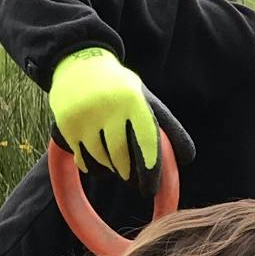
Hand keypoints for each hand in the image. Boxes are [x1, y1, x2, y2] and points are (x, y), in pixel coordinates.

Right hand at [48, 46, 159, 183]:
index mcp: (134, 100)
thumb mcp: (146, 100)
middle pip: (122, 158)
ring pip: (103, 162)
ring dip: (112, 170)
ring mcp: (85, 117)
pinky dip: (94, 168)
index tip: (152, 191)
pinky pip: (85, 162)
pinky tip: (99, 161)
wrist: (78, 64)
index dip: (150, 169)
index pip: (147, 141)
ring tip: (117, 164)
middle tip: (136, 183)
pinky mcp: (67, 126)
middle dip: (131, 176)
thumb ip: (168, 127)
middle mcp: (108, 107)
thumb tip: (187, 159)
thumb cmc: (122, 90)